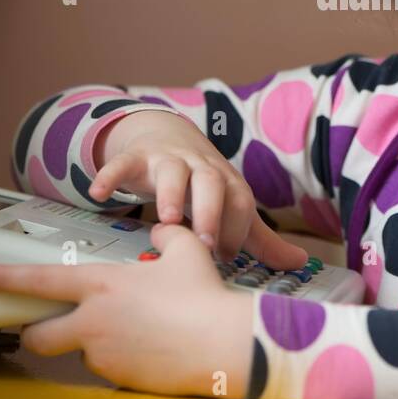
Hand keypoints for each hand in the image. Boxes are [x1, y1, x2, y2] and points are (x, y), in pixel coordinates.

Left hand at [0, 223, 255, 398]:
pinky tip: (147, 349)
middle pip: (39, 336)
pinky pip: (108, 368)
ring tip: (129, 331)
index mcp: (101, 284)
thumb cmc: (202, 294)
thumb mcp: (186, 250)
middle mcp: (93, 321)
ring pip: (79, 352)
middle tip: (45, 327)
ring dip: (91, 343)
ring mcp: (103, 354)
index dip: (8, 278)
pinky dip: (119, 359)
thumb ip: (166, 236)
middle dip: (35, 333)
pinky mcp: (120, 379)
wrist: (220, 342)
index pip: (42, 280)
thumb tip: (160, 232)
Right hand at [91, 111, 308, 270]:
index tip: (225, 258)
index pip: (240, 201)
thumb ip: (260, 238)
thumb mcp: (231, 207)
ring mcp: (167, 159)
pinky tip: (97, 195)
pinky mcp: (135, 156)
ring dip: (170, 194)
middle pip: (210, 182)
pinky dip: (110, 176)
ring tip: (166, 221)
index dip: (236, 228)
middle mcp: (200, 166)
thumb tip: (299, 261)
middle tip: (205, 243)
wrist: (168, 138)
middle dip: (210, 211)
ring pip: (172, 171)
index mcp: (228, 182)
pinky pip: (122, 162)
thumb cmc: (205, 184)